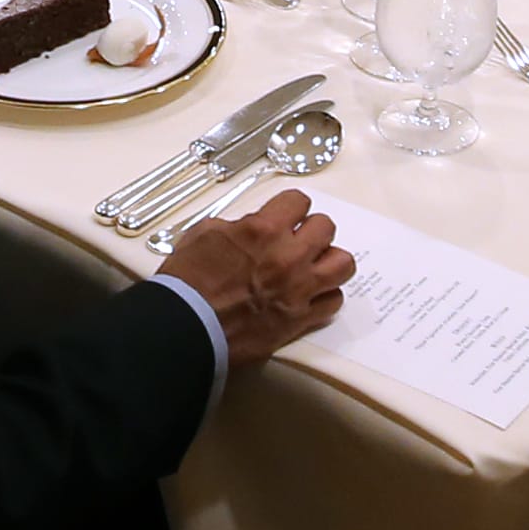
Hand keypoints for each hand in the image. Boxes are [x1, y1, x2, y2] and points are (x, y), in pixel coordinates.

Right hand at [162, 188, 350, 364]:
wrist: (185, 328)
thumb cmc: (187, 283)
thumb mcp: (204, 234)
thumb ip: (237, 225)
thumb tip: (251, 227)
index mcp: (263, 230)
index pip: (299, 201)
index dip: (291, 207)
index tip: (287, 215)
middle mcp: (288, 257)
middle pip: (326, 228)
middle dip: (312, 230)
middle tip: (299, 239)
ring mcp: (298, 289)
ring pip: (343, 264)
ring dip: (329, 260)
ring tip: (313, 265)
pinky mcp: (300, 319)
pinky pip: (334, 302)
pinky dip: (325, 296)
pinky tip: (309, 295)